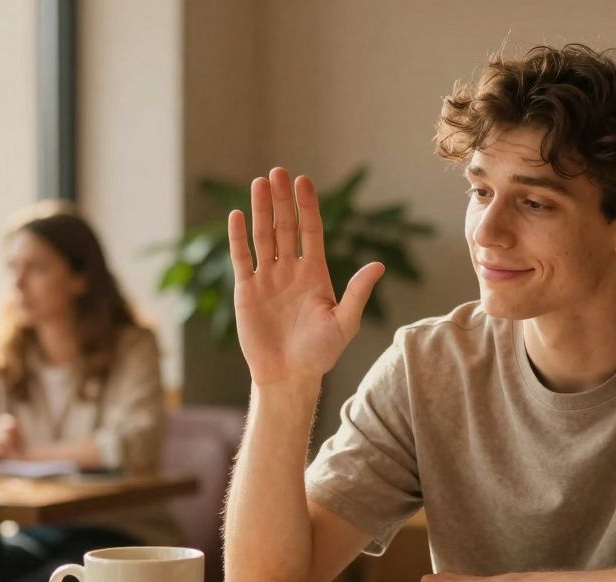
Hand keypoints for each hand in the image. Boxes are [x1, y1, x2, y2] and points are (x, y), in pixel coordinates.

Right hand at [229, 167, 384, 386]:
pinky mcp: (247, 291)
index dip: (307, 206)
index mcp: (315, 274)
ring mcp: (268, 279)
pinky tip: (237, 215)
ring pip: (263, 237)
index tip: (304, 181)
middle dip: (282, 200)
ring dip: (261, 210)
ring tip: (259, 182)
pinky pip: (242, 259)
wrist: (289, 377)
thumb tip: (378, 265)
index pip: (311, 231)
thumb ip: (357, 293)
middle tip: (279, 171)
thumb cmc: (320, 354)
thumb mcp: (344, 323)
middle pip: (285, 227)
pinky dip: (238, 237)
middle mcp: (291, 271)